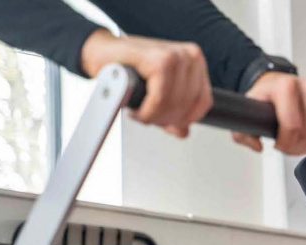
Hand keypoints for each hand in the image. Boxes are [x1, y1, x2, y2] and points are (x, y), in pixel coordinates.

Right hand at [81, 29, 211, 137]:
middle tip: (148, 118)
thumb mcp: (158, 90)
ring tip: (141, 113)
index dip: (184, 120)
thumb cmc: (130, 67)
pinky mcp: (158, 59)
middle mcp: (189, 56)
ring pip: (174, 104)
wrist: (101, 52)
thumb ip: (174, 109)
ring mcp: (175, 55)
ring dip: (154, 117)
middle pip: (187, 105)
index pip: (203, 102)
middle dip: (165, 120)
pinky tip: (137, 110)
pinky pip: (160, 99)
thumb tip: (183, 132)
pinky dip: (147, 111)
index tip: (168, 124)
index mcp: (195, 61)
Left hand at [235, 71, 305, 154]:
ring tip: (296, 143)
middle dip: (295, 147)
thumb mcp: (246, 113)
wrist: (279, 84)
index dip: (285, 143)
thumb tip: (259, 147)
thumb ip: (243, 134)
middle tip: (286, 146)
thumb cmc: (266, 98)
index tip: (277, 145)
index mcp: (286, 86)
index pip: (293, 126)